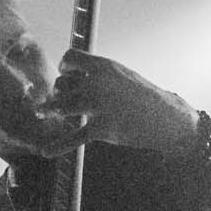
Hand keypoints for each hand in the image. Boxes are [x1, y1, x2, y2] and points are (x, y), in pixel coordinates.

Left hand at [50, 50, 198, 155]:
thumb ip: (96, 75)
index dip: (65, 67)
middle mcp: (97, 83)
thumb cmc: (142, 96)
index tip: (66, 74)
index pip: (70, 58)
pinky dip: (58, 146)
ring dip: (56, 111)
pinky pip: (73, 138)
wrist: (165, 118)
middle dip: (61, 92)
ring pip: (62, 107)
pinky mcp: (101, 129)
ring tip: (52, 114)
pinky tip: (45, 152)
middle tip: (68, 99)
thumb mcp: (121, 75)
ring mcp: (98, 106)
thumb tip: (68, 78)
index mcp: (103, 66)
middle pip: (61, 85)